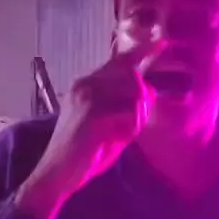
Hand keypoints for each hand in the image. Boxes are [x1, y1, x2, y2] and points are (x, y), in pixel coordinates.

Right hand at [17, 43, 162, 218]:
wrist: (56, 174)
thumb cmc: (84, 153)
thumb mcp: (109, 124)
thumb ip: (126, 106)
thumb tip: (149, 92)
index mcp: (86, 84)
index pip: (118, 61)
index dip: (142, 51)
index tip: (161, 43)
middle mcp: (85, 84)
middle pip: (133, 77)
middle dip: (142, 102)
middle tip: (131, 126)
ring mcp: (87, 97)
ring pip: (134, 94)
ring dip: (136, 118)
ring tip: (120, 135)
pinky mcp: (92, 113)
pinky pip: (129, 113)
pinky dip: (130, 128)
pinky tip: (117, 140)